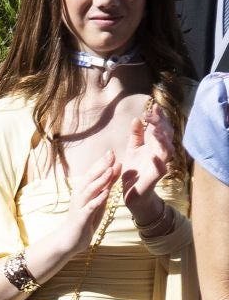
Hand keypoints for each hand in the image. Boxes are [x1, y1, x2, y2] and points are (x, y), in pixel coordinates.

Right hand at [45, 151, 120, 257]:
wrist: (69, 240)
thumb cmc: (85, 219)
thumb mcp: (98, 200)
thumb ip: (106, 185)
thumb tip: (116, 168)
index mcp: (83, 191)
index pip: (92, 174)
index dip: (101, 163)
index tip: (111, 152)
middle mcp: (79, 196)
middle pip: (90, 178)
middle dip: (101, 166)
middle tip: (111, 155)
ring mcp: (79, 206)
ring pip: (89, 190)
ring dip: (100, 180)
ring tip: (110, 171)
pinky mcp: (81, 218)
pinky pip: (89, 207)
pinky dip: (97, 200)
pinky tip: (106, 194)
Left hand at [121, 100, 175, 228]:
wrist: (132, 192)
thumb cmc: (135, 170)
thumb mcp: (132, 149)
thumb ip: (135, 135)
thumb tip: (136, 119)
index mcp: (154, 145)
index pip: (160, 127)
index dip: (158, 117)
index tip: (152, 106)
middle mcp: (160, 153)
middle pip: (166, 135)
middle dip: (160, 124)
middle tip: (151, 115)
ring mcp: (160, 164)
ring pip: (167, 150)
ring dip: (163, 140)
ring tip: (156, 131)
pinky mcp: (156, 177)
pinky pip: (161, 169)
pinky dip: (159, 162)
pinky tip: (155, 156)